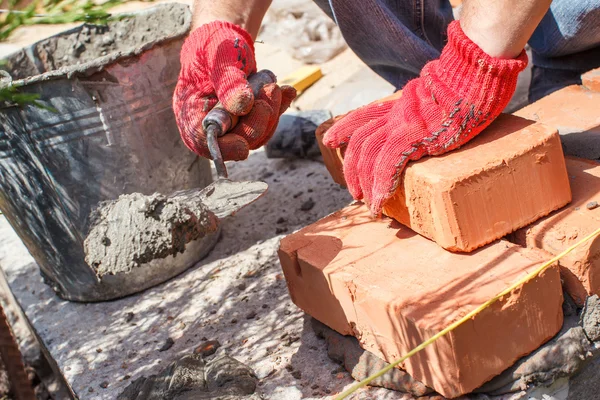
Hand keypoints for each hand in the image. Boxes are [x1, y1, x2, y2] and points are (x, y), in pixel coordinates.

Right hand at [173, 21, 295, 160]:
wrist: (224, 41)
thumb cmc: (214, 45)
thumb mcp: (218, 56)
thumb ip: (228, 81)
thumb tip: (242, 106)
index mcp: (190, 112)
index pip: (203, 140)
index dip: (223, 147)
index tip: (243, 146)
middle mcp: (209, 125)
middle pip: (235, 141)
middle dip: (256, 122)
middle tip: (270, 92)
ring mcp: (230, 126)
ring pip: (255, 135)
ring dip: (270, 113)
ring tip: (274, 86)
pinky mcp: (248, 121)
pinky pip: (266, 124)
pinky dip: (278, 108)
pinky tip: (286, 91)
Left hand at [323, 21, 526, 214]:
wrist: (473, 73)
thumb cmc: (466, 84)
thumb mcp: (437, 93)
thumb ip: (424, 105)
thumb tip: (431, 112)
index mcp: (399, 105)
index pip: (362, 116)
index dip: (343, 129)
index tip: (330, 141)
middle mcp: (395, 115)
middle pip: (360, 142)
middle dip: (352, 169)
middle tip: (355, 191)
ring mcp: (402, 125)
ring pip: (368, 156)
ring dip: (365, 183)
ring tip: (369, 204)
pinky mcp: (414, 137)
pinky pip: (388, 165)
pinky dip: (381, 185)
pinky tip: (380, 201)